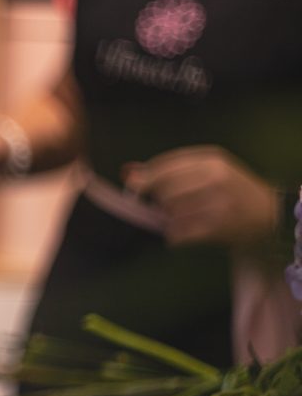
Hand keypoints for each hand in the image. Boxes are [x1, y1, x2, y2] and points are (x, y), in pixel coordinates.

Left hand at [123, 145, 278, 246]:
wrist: (268, 216)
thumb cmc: (230, 191)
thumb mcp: (206, 170)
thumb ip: (168, 169)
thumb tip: (126, 172)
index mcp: (210, 159)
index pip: (164, 165)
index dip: (144, 178)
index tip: (133, 189)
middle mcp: (215, 177)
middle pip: (163, 189)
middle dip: (157, 201)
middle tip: (163, 207)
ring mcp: (218, 202)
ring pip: (169, 212)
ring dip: (166, 220)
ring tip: (179, 220)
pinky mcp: (218, 227)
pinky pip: (178, 232)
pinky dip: (174, 236)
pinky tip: (181, 234)